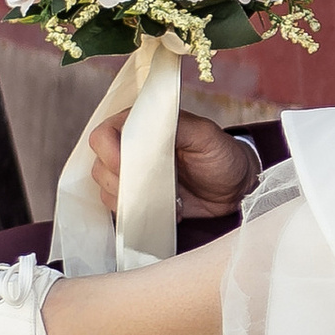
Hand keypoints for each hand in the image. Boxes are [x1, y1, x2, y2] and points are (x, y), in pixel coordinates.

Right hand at [88, 108, 259, 217]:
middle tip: (152, 187)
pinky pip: (118, 207)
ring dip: (131, 198)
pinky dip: (136, 211)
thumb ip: (174, 125)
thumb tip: (146, 129)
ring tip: (165, 198)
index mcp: (141, 123)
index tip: (127, 167)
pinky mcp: (136, 198)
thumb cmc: (222, 155)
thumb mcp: (204, 134)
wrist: (234, 188)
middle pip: (100, 164)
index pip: (104, 134)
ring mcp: (131, 175)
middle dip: (123, 180)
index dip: (110, 152)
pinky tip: (163, 208)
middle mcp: (129, 147)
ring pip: (105, 188)